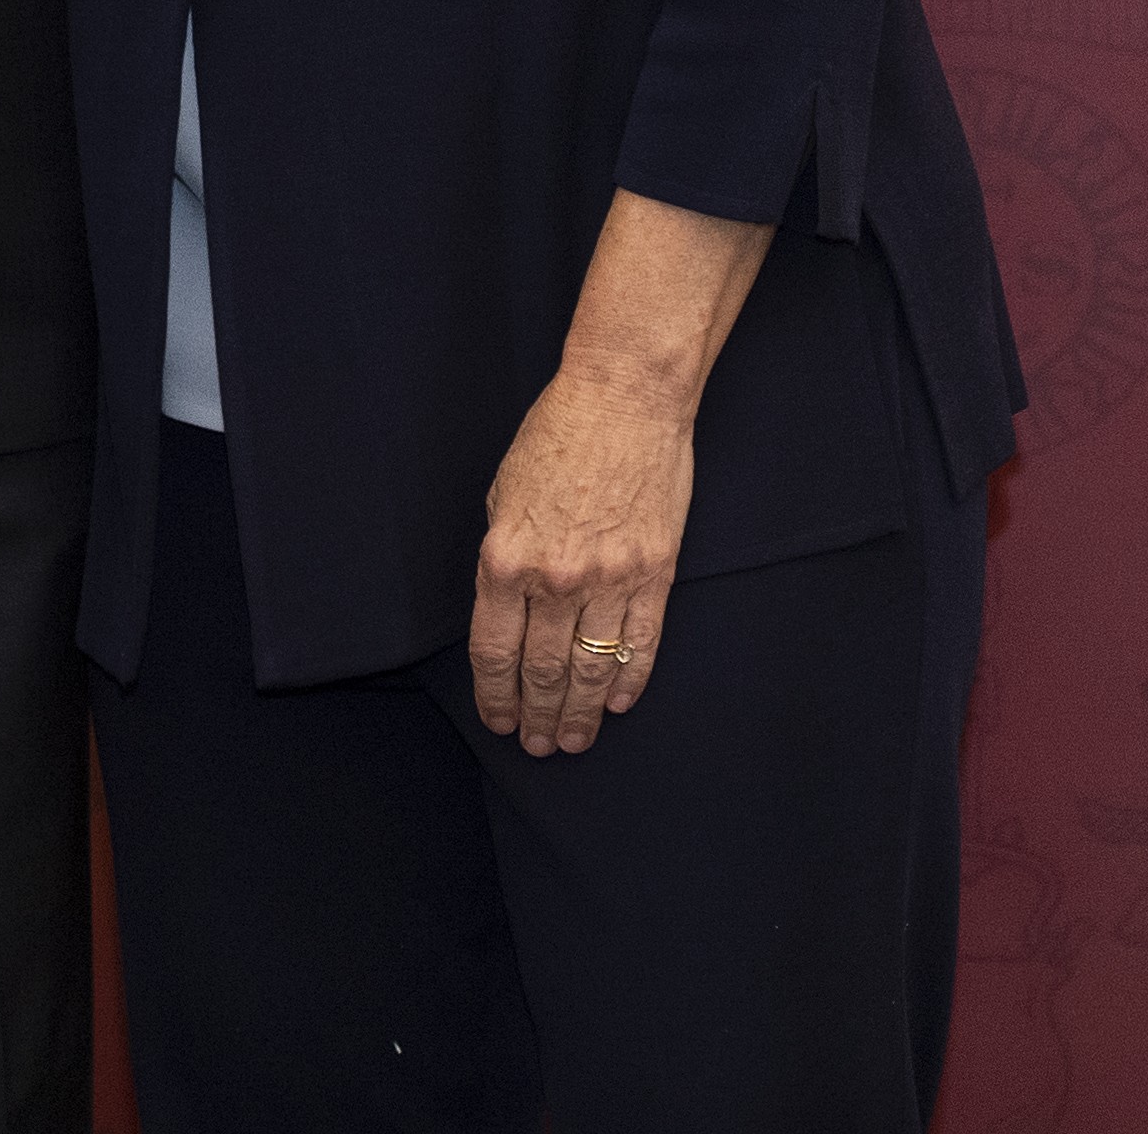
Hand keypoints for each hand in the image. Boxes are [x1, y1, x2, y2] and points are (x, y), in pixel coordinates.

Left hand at [469, 362, 693, 754]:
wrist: (624, 401)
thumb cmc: (556, 437)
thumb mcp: (503, 496)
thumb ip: (505, 559)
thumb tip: (509, 611)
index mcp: (506, 559)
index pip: (494, 651)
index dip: (495, 695)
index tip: (498, 720)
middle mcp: (555, 580)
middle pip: (543, 672)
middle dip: (538, 716)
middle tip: (539, 746)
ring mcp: (610, 580)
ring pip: (592, 671)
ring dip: (582, 714)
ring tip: (575, 740)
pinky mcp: (654, 574)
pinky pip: (641, 645)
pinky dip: (629, 680)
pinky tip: (618, 703)